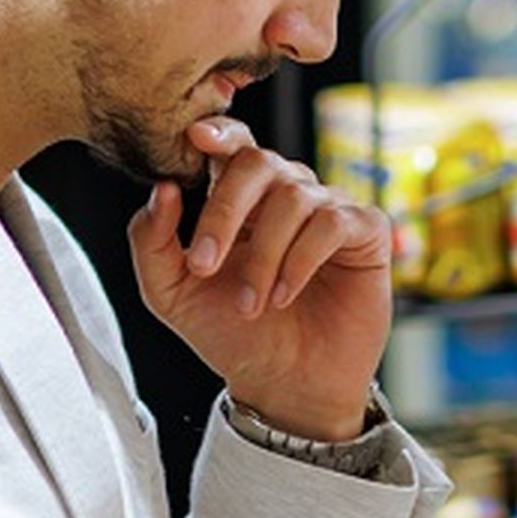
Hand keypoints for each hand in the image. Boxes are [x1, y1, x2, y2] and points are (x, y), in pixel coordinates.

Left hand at [131, 119, 391, 443]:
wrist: (284, 385)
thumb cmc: (232, 334)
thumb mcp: (171, 293)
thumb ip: (152, 241)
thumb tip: (162, 189)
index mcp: (240, 197)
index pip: (232, 143)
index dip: (218, 132)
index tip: (195, 139)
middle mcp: (286, 193)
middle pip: (257, 162)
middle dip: (223, 212)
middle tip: (204, 265)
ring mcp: (328, 208)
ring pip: (293, 197)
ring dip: (263, 255)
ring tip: (253, 304)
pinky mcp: (365, 232)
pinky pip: (332, 222)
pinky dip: (300, 260)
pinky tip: (285, 296)